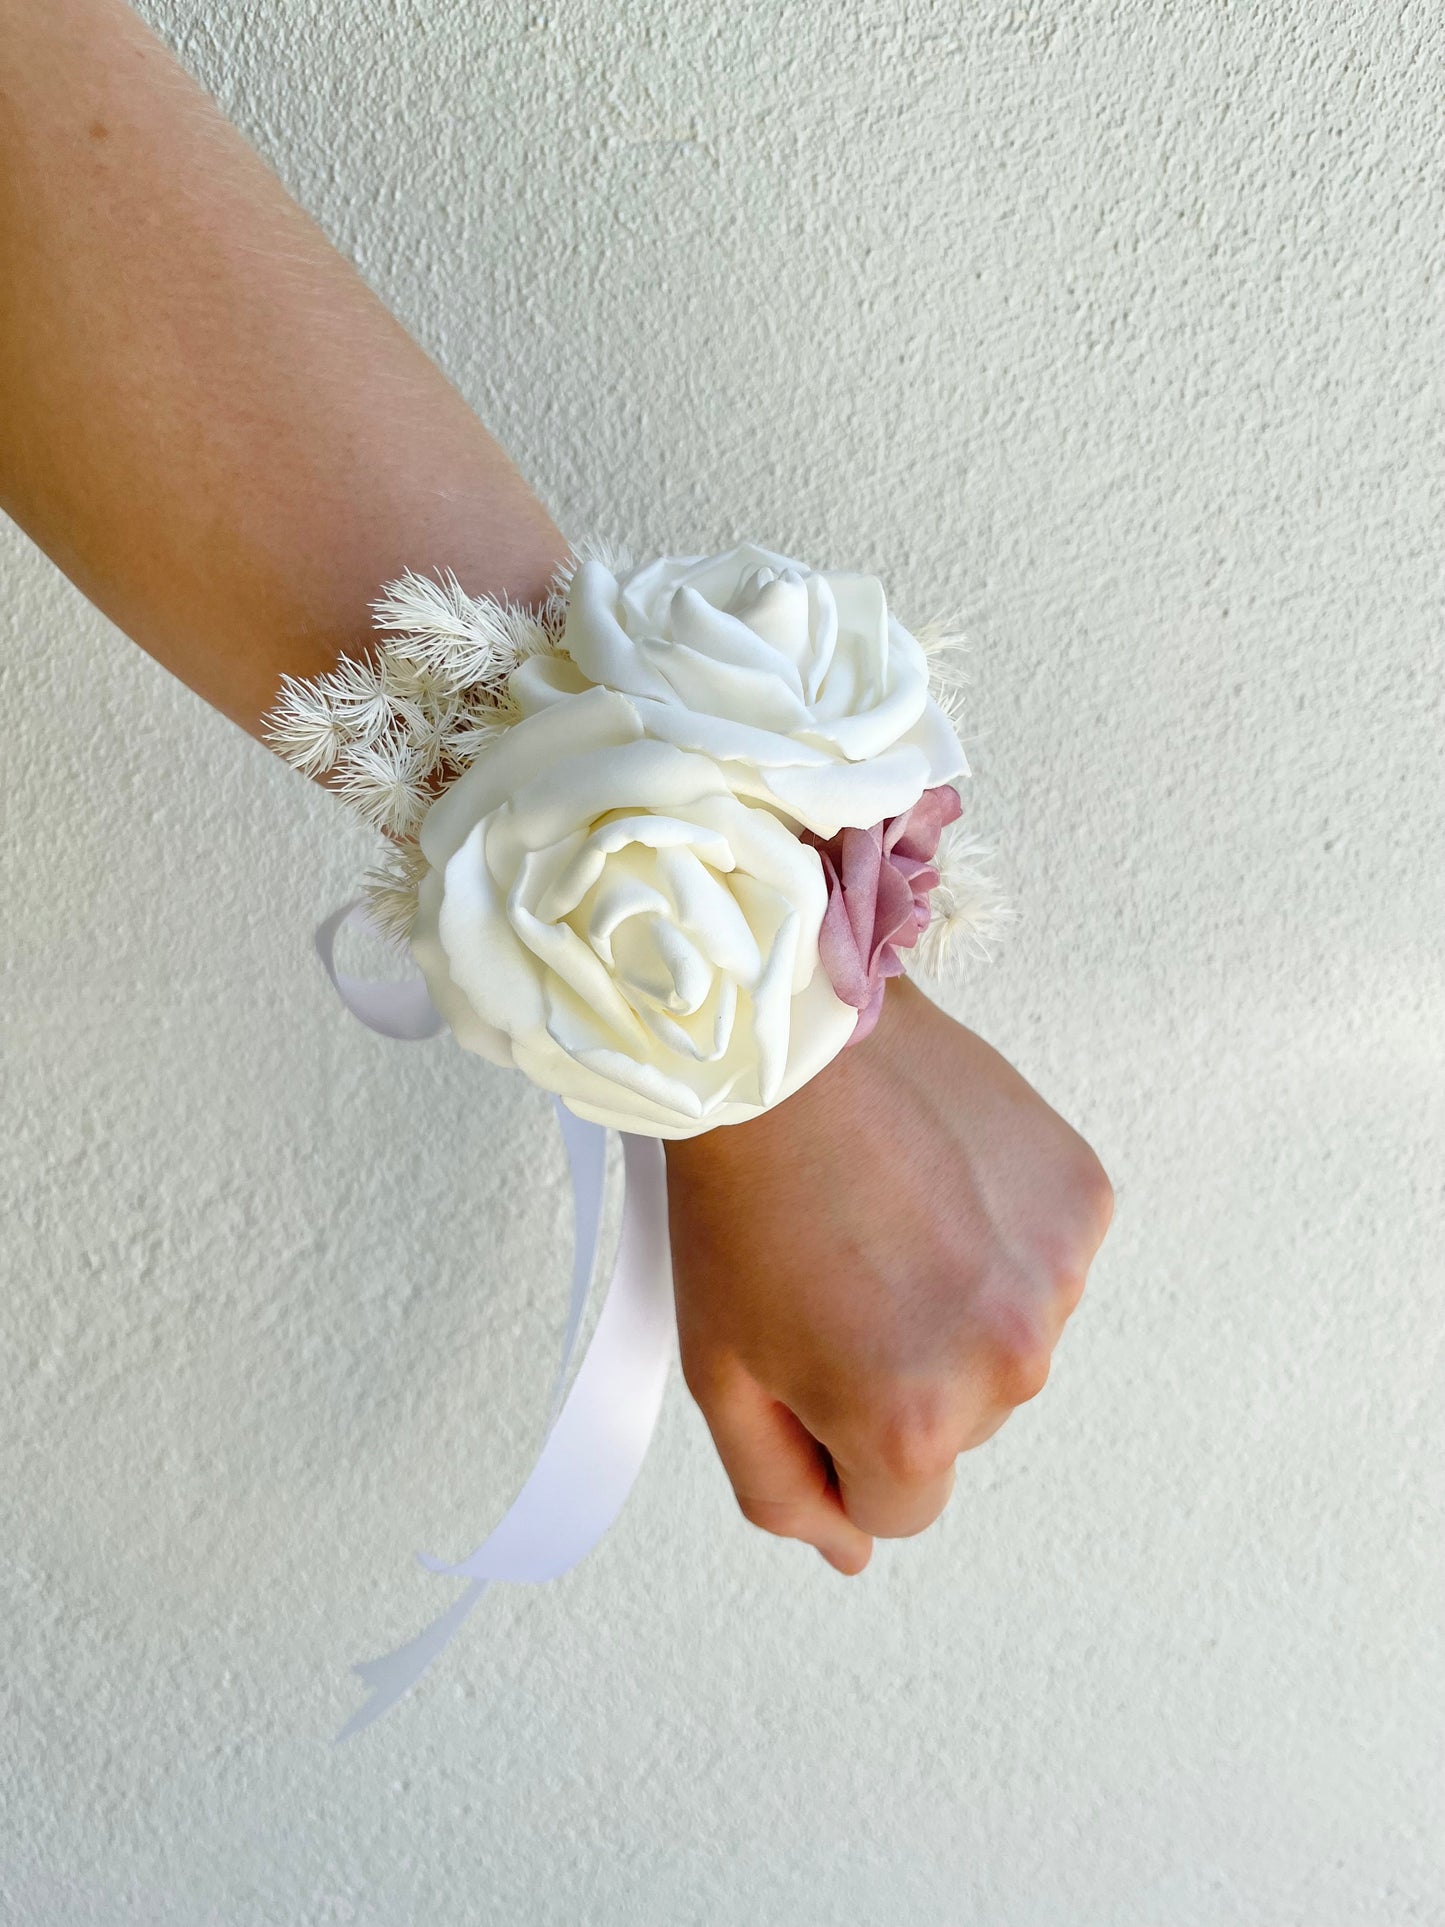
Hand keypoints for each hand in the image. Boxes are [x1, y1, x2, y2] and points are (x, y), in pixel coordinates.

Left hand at [664, 976, 1113, 1571]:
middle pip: (960, 1427)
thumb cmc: (740, 1198)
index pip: (898, 1507)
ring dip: (954, 1304)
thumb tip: (852, 1550)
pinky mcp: (1082, 1198)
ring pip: (1005, 1342)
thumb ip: (783, 1489)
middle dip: (900, 1374)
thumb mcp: (723, 1371)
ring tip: (885, 1216)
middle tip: (837, 1273)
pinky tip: (935, 1180)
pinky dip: (998, 1237)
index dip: (838, 1437)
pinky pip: (1044, 1261)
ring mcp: (1056, 1273)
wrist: (784, 1044)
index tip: (807, 1357)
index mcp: (912, 1419)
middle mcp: (1008, 1360)